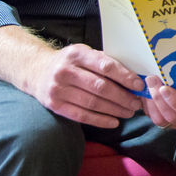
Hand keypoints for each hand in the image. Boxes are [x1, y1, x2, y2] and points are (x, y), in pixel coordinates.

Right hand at [29, 44, 146, 127]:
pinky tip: (114, 121)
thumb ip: (104, 62)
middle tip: (136, 103)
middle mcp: (65, 71)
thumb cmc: (69, 63)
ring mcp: (58, 89)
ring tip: (129, 112)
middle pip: (100, 87)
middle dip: (123, 97)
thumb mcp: (84, 54)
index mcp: (77, 54)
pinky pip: (82, 116)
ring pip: (93, 103)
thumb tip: (134, 78)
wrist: (36, 70)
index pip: (105, 66)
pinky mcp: (54, 105)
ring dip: (115, 110)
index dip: (125, 77)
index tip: (139, 86)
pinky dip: (100, 120)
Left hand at [140, 76, 175, 128]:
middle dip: (159, 98)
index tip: (164, 88)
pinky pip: (153, 117)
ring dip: (151, 101)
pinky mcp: (165, 122)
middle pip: (173, 117)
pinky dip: (147, 105)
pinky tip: (145, 91)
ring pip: (161, 119)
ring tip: (147, 84)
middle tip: (152, 81)